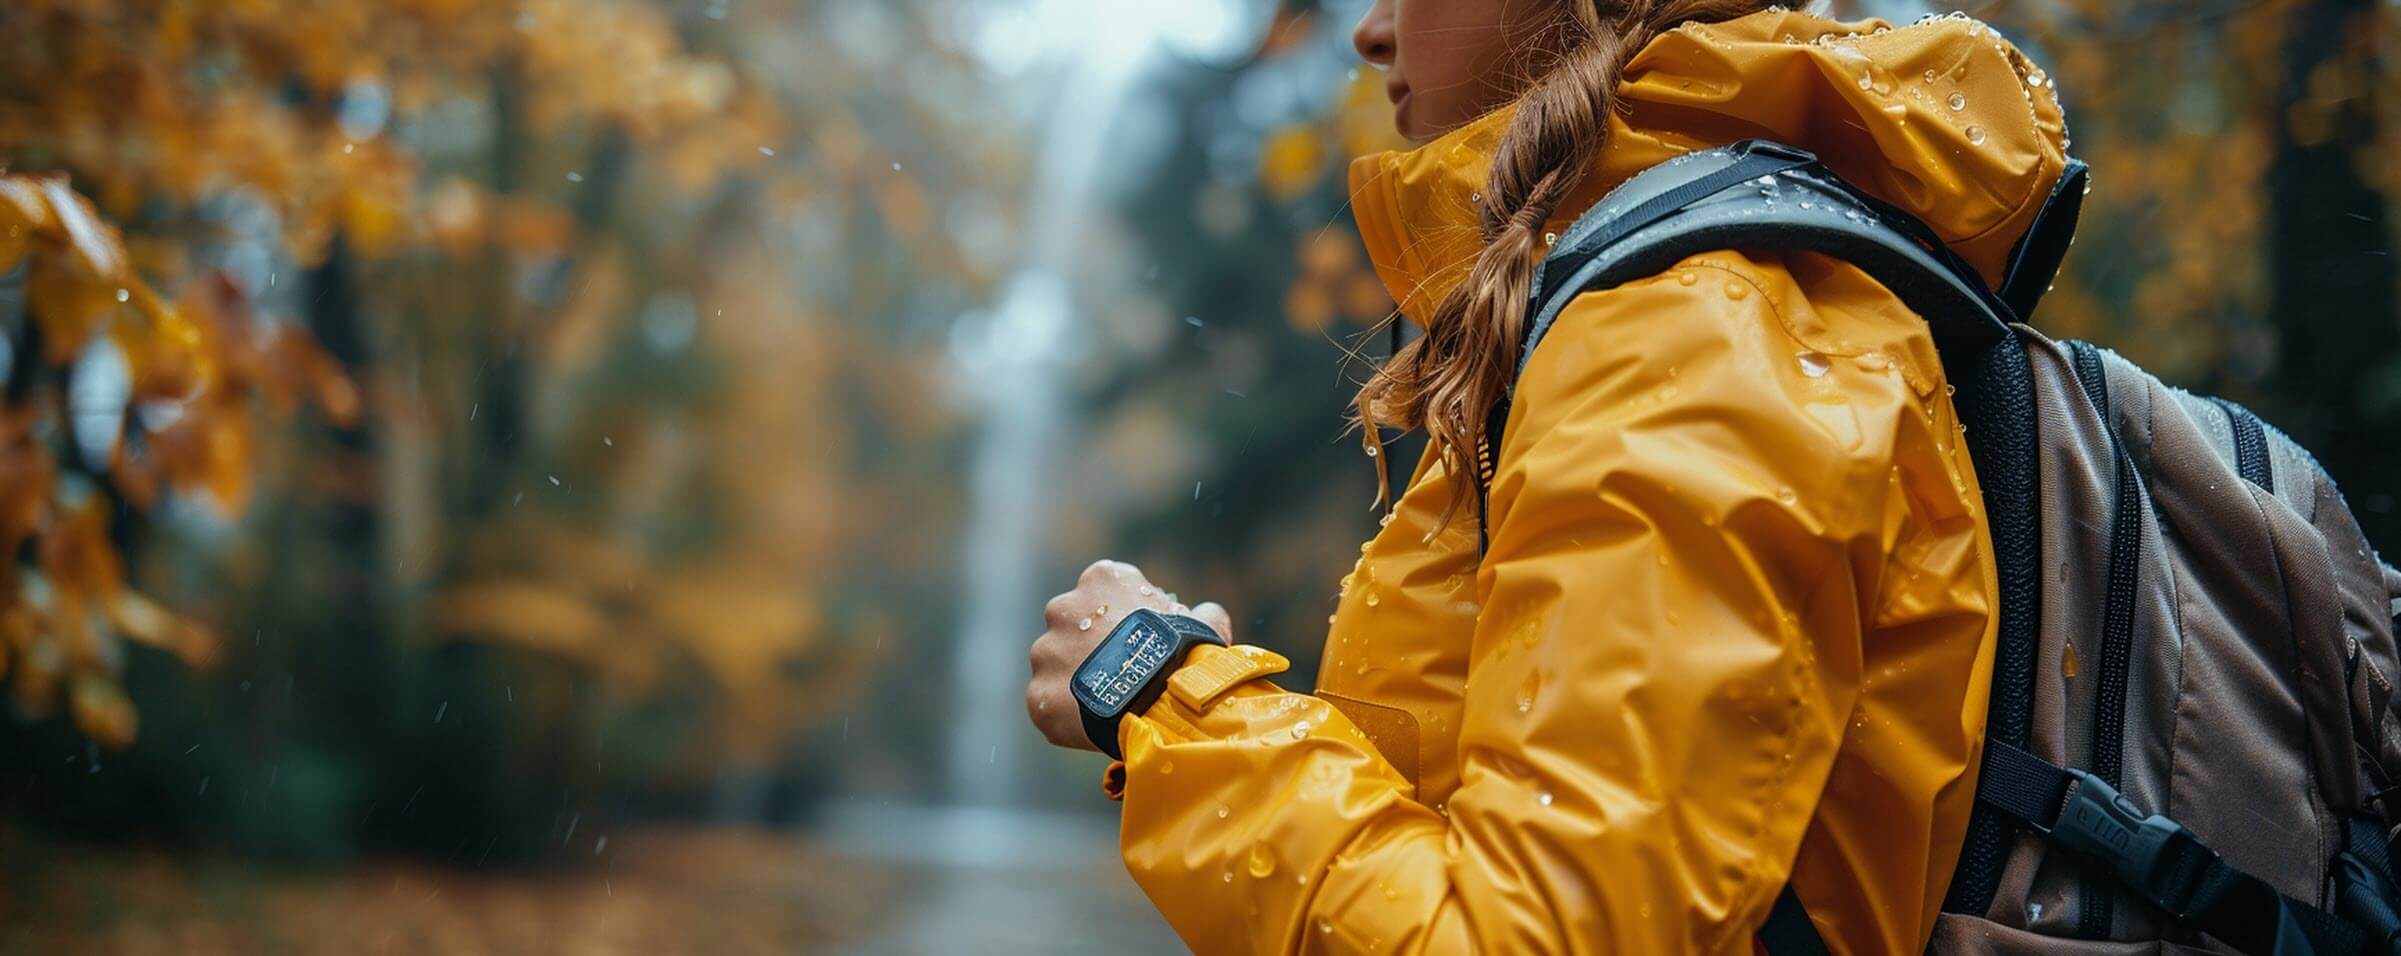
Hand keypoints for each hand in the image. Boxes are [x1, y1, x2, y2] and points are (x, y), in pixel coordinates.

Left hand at [1027, 559, 1233, 752]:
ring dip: (1075, 681)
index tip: (1136, 642)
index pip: (1104, 593)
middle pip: (1072, 627)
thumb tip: (1208, 614)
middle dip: (1089, 647)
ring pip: (1056, 666)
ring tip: (1108, 704)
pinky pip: (1049, 704)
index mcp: (1102, 579)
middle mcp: (1064, 608)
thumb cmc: (1187, 657)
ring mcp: (1047, 652)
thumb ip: (1201, 614)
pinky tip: (1094, 725)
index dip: (1121, 620)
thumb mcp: (1204, 625)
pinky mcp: (1039, 693)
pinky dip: (1067, 715)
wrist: (1165, 701)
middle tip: (1119, 674)